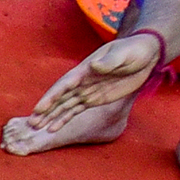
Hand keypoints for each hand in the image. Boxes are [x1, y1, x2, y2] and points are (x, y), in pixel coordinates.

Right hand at [5, 30, 166, 149]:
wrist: (146, 54)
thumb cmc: (135, 50)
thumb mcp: (124, 54)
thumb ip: (109, 61)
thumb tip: (93, 66)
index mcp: (85, 69)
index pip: (65, 85)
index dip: (51, 96)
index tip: (40, 108)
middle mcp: (81, 81)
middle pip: (60, 97)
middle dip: (46, 110)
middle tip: (32, 123)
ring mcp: (86, 91)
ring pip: (64, 106)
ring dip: (51, 116)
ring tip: (38, 128)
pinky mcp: (94, 99)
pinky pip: (76, 111)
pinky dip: (64, 119)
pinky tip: (53, 128)